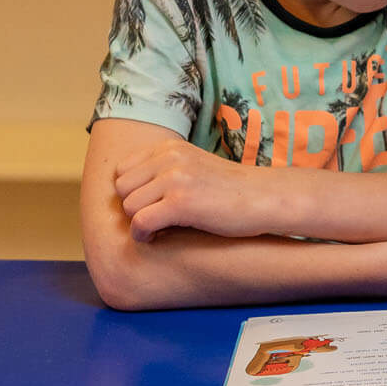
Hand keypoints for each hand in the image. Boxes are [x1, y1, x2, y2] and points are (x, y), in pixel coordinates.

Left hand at [115, 138, 271, 240]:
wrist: (265, 198)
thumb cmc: (231, 190)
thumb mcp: (194, 166)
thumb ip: (164, 170)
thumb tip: (124, 189)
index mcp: (170, 147)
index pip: (122, 170)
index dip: (132, 191)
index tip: (150, 204)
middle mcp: (169, 158)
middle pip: (121, 189)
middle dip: (134, 207)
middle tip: (155, 218)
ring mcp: (175, 179)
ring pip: (129, 207)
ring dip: (140, 222)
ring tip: (161, 227)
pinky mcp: (181, 202)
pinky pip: (140, 223)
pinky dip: (144, 235)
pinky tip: (159, 237)